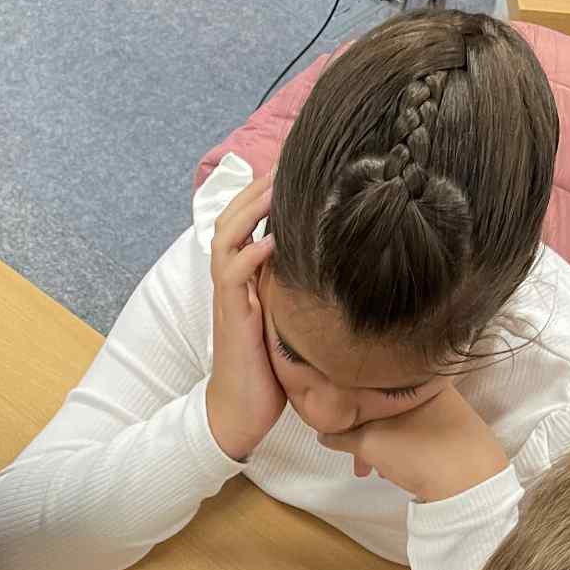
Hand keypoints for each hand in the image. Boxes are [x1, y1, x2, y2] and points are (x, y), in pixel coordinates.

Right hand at [205, 176, 285, 462]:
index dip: (266, 190)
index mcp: (246, 276)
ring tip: (276, 184)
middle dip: (259, 185)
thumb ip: (302, 290)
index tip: (296, 165)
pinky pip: (233, 275)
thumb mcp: (290, 319)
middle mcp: (234, 279)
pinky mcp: (232, 317)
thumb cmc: (269, 370)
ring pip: (227, 236)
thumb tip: (342, 268)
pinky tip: (272, 237)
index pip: (248, 219)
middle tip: (287, 157)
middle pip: (234, 215)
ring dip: (251, 208)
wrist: (241, 412)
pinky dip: (250, 253)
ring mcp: (230, 297)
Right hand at [317, 384, 507, 503]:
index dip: (347, 413)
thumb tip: (324, 433)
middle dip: (365, 437)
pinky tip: (398, 469)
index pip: (368, 388)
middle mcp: (432, 386)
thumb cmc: (418, 451)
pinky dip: (402, 447)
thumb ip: (343, 435)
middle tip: (358, 466)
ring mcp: (448, 408)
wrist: (472, 481)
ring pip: (401, 423)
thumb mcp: (371, 442)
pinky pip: (418, 433)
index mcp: (412, 377)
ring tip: (377, 472)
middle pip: (385, 408)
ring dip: (382, 445)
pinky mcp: (457, 430)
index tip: (338, 437)